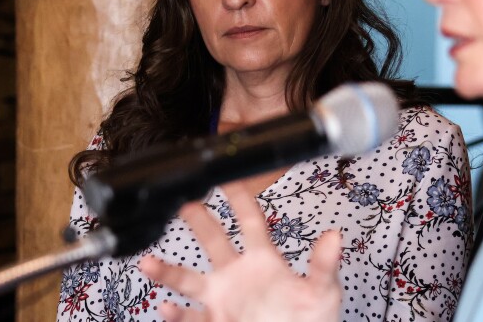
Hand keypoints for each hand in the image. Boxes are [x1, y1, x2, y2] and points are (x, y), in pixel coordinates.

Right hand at [140, 183, 342, 321]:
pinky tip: (167, 308)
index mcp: (264, 260)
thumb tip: (334, 236)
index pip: (250, 221)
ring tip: (148, 261)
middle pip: (213, 240)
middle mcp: (237, 275)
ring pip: (188, 279)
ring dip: (167, 271)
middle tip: (183, 200)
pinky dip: (176, 314)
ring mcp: (222, 299)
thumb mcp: (322, 293)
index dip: (239, 197)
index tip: (228, 175)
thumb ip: (323, 266)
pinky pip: (189, 318)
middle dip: (198, 220)